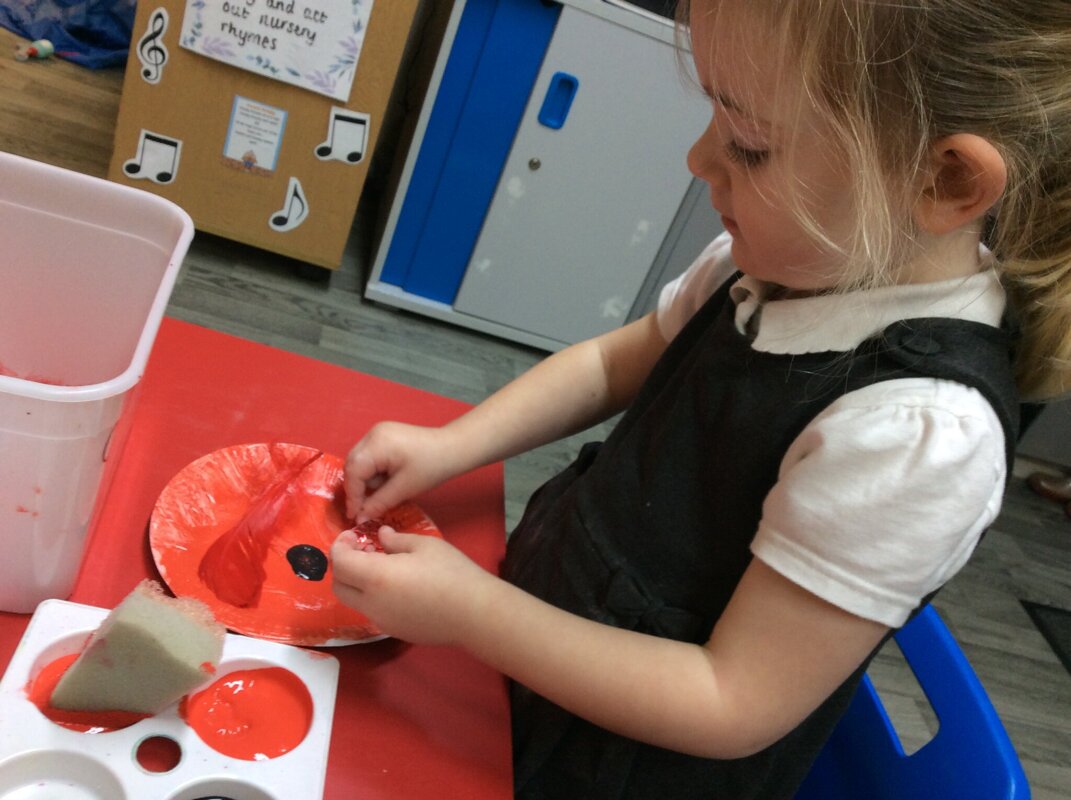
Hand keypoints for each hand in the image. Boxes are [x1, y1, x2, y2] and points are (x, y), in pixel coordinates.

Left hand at [330, 526, 495, 644]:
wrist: (474, 613)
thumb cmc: (451, 572)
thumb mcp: (424, 545)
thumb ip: (396, 540)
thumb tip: (382, 536)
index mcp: (376, 577)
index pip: (339, 561)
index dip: (340, 545)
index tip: (354, 535)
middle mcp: (371, 603)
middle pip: (338, 585)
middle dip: (342, 565)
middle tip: (362, 550)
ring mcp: (381, 620)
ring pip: (353, 601)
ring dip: (356, 582)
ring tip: (381, 568)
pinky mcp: (394, 631)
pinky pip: (372, 611)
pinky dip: (372, 596)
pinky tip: (398, 587)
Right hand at [344, 422, 462, 519]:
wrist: (454, 448)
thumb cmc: (431, 467)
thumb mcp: (404, 489)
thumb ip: (378, 503)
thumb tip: (359, 518)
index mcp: (377, 443)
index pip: (353, 471)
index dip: (353, 496)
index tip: (354, 516)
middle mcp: (373, 434)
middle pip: (353, 464)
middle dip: (358, 487)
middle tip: (365, 508)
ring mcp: (378, 432)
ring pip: (360, 461)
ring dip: (367, 480)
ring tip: (385, 492)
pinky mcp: (385, 436)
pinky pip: (370, 456)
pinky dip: (374, 471)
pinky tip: (388, 480)